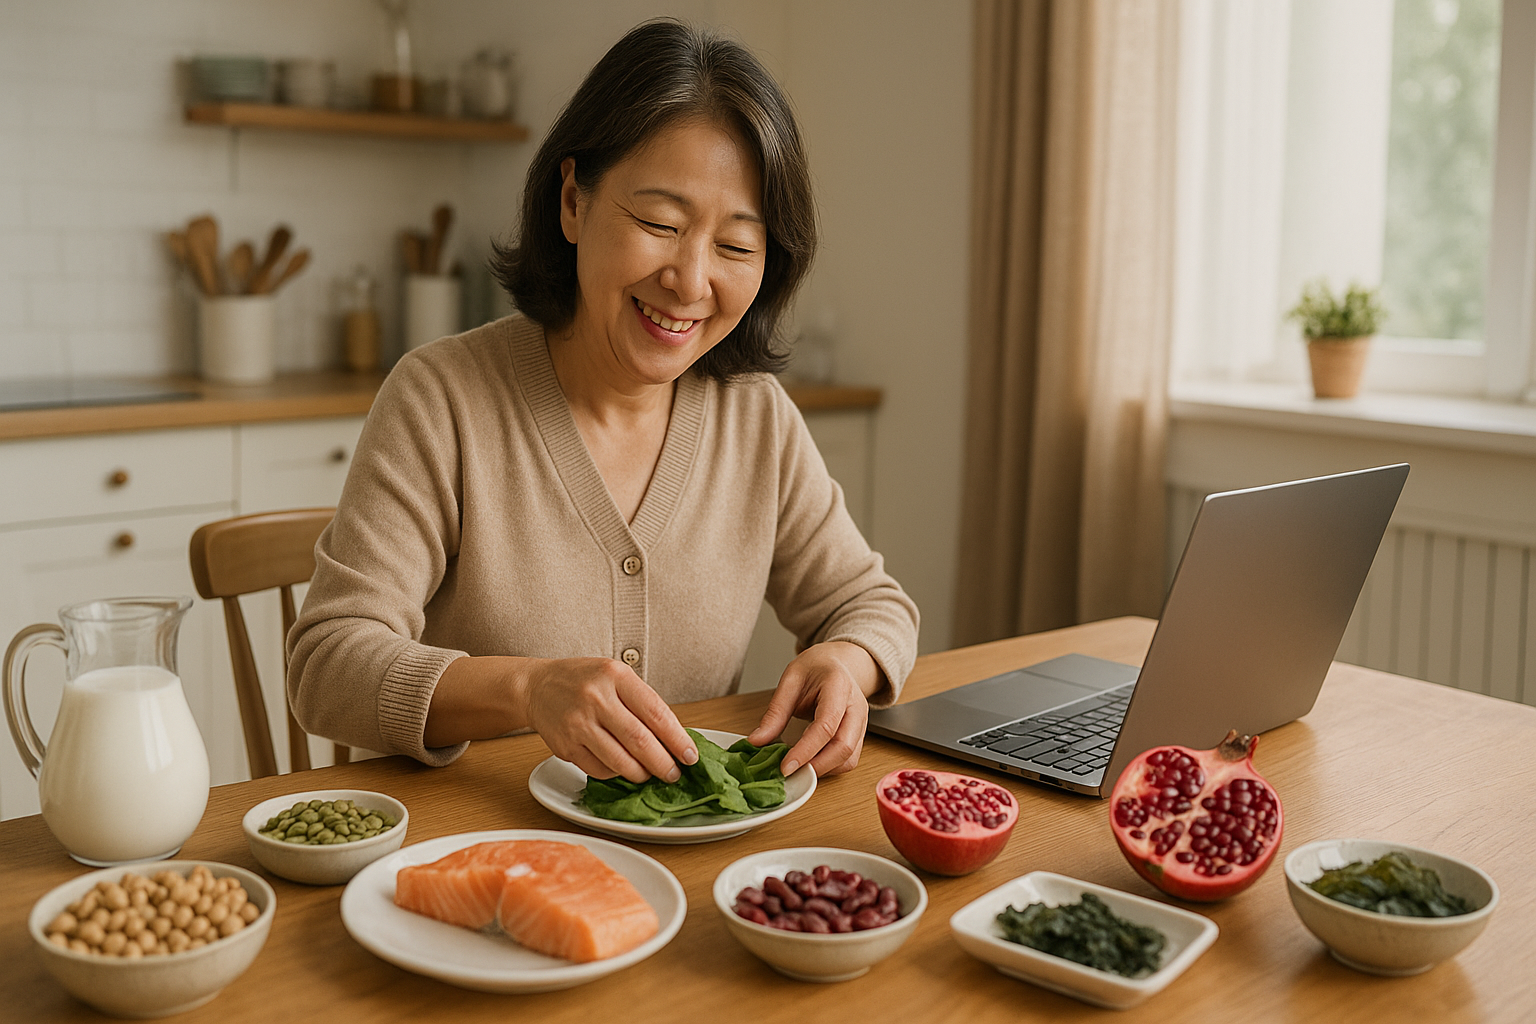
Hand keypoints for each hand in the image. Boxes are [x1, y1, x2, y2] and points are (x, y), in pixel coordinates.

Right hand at [523, 657, 697, 783]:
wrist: (538, 686)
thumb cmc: (585, 681)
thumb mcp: (616, 676)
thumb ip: (642, 702)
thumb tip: (674, 739)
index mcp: (615, 676)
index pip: (655, 712)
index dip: (677, 739)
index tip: (690, 755)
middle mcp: (596, 698)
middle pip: (639, 740)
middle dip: (663, 763)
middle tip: (674, 774)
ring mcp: (578, 724)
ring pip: (620, 761)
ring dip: (641, 773)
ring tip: (651, 774)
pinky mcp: (565, 746)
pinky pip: (599, 770)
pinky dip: (616, 774)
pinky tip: (622, 768)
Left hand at [749, 641, 880, 777]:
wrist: (838, 663)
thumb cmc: (816, 668)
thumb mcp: (790, 680)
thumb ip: (776, 712)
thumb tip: (757, 741)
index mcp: (838, 686)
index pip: (826, 725)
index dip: (805, 750)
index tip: (785, 766)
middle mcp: (856, 706)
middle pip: (844, 746)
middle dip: (816, 766)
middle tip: (789, 773)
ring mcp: (862, 722)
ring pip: (849, 758)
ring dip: (823, 769)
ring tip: (798, 769)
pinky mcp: (860, 735)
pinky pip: (849, 759)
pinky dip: (829, 767)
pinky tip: (810, 763)